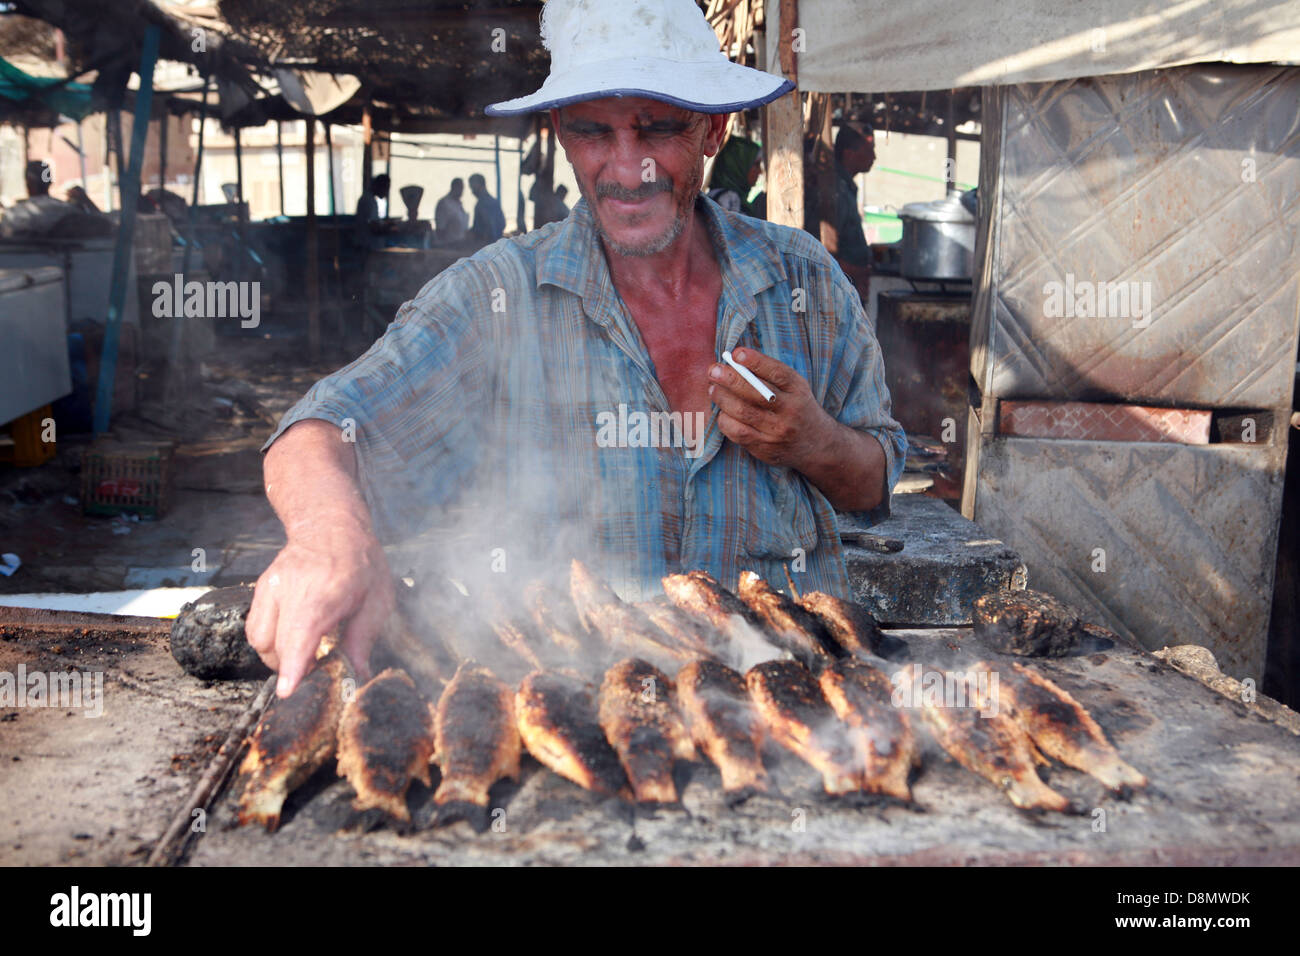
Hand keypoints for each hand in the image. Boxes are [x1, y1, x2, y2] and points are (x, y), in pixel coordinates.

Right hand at [245, 514, 393, 697]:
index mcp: (324, 590)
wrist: (332, 525)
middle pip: (274, 643)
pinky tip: (291, 639)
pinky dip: (269, 641)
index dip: (293, 665)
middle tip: (313, 670)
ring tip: (303, 654)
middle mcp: (290, 588)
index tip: (287, 690)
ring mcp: (271, 587)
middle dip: (289, 667)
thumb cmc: (360, 562)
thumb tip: (359, 674)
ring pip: (258, 638)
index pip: (301, 633)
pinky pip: (254, 626)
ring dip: (276, 656)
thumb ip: (363, 638)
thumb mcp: (377, 599)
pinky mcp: (260, 588)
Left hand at [708, 347, 834, 469]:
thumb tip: (734, 361)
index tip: (737, 354)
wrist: (817, 445)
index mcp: (798, 389)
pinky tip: (722, 412)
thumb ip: (769, 375)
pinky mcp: (765, 448)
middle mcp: (790, 410)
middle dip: (730, 379)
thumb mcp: (794, 387)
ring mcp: (777, 432)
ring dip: (722, 398)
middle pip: (756, 393)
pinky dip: (724, 420)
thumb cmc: (797, 407)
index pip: (777, 373)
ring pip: (743, 412)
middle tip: (713, 370)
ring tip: (713, 389)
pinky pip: (737, 432)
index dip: (756, 362)